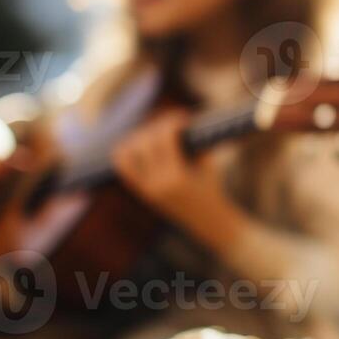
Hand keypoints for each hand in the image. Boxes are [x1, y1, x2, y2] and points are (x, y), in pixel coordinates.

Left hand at [110, 110, 227, 228]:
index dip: (172, 122)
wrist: (208, 223)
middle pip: (144, 142)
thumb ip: (194, 144)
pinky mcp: (142, 192)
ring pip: (126, 153)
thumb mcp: (208, 165)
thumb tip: (181, 120)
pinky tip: (143, 144)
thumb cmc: (213, 190)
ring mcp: (146, 190)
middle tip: (171, 123)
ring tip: (155, 133)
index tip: (182, 116)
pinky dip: (128, 152)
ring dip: (138, 138)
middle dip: (157, 127)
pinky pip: (124, 166)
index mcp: (177, 178)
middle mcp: (156, 184)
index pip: (164, 139)